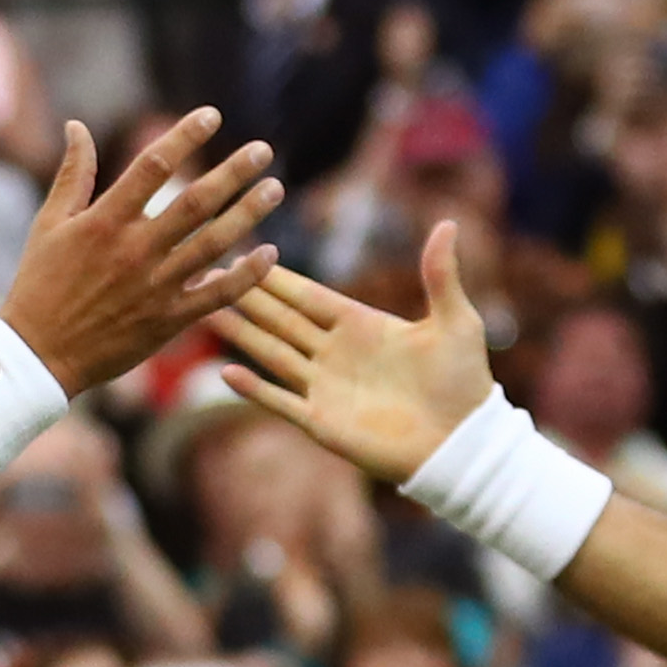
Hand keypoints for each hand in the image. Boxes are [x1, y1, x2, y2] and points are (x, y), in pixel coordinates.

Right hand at [0, 110, 281, 393]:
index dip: (185, 136)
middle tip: (263, 149)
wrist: (39, 355)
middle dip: (233, 172)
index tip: (212, 115)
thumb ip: (73, 174)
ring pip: (213, 244)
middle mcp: (135, 250)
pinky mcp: (168, 320)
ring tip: (274, 188)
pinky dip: (246, 275)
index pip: (153, 166)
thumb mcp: (49, 224)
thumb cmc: (40, 284)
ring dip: (248, 214)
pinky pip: (217, 294)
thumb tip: (78, 125)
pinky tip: (269, 254)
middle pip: (195, 203)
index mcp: (105, 221)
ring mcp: (155, 286)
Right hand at [212, 218, 503, 491]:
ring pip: (271, 353)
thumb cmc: (463, 382)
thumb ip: (441, 275)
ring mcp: (325, 387)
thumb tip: (448, 224)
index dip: (275, 276)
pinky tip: (224, 370)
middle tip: (204, 272)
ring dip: (239, 333)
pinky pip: (280, 401)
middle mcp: (335, 352)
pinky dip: (253, 388)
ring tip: (203, 310)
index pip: (307, 295)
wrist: (462, 443)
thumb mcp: (456, 321)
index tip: (241, 250)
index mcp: (361, 324)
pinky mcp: (321, 422)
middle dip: (244, 296)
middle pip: (279, 319)